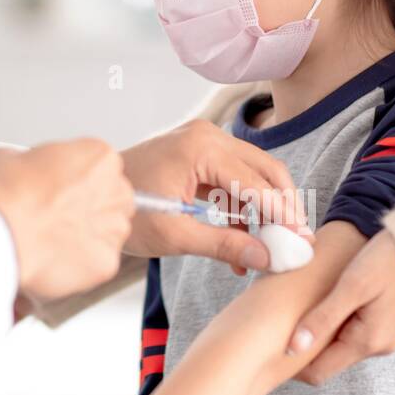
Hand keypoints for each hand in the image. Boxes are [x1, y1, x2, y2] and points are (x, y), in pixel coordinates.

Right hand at [0, 138, 133, 302]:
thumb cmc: (4, 195)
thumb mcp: (8, 156)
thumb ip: (29, 162)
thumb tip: (21, 171)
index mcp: (99, 157)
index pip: (99, 167)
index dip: (75, 179)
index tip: (58, 187)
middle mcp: (115, 191)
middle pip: (112, 199)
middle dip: (88, 207)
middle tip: (55, 214)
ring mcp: (113, 229)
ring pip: (108, 234)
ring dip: (85, 236)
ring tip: (50, 238)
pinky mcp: (106, 263)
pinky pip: (97, 263)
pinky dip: (78, 264)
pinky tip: (52, 257)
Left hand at [122, 120, 307, 274]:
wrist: (94, 196)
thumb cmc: (126, 211)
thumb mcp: (174, 235)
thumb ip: (222, 245)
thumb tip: (265, 258)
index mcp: (200, 148)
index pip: (256, 181)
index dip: (282, 213)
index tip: (301, 240)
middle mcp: (207, 136)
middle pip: (264, 169)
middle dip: (282, 206)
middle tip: (296, 241)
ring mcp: (204, 141)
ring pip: (253, 174)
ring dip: (264, 210)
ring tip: (269, 248)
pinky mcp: (200, 153)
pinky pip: (235, 178)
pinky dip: (243, 207)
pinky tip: (243, 242)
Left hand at [286, 229, 394, 382]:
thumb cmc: (390, 260)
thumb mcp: (352, 285)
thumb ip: (324, 317)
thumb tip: (294, 348)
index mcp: (368, 342)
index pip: (319, 371)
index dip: (291, 363)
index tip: (270, 344)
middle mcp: (378, 346)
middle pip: (329, 359)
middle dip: (303, 346)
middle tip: (278, 322)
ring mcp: (383, 336)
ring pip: (340, 344)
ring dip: (319, 331)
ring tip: (297, 308)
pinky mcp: (385, 322)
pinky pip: (352, 331)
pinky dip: (334, 322)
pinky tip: (322, 302)